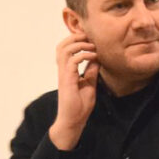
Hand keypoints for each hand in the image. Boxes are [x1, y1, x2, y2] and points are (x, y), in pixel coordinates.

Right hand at [49, 32, 98, 150]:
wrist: (73, 121)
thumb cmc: (79, 107)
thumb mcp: (89, 85)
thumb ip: (91, 72)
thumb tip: (97, 59)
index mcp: (67, 71)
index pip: (66, 49)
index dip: (76, 40)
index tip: (91, 39)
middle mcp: (63, 70)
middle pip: (61, 46)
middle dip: (75, 37)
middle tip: (89, 37)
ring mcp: (64, 75)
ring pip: (64, 50)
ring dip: (79, 44)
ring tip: (92, 46)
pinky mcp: (67, 80)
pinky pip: (72, 61)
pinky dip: (83, 55)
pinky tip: (94, 57)